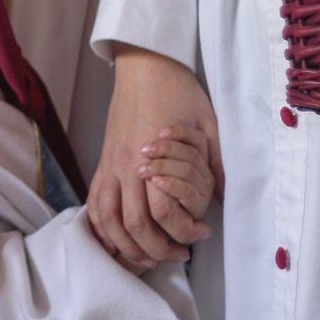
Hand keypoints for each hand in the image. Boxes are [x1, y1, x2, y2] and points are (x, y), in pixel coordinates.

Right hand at [87, 45, 221, 271]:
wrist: (145, 64)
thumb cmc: (178, 91)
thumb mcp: (208, 124)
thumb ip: (216, 163)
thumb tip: (226, 197)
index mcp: (151, 155)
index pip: (160, 211)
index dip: (182, 231)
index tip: (201, 234)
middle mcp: (124, 164)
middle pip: (131, 224)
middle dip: (153, 249)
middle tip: (177, 255)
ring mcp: (109, 163)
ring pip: (105, 218)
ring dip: (123, 244)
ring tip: (145, 255)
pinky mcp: (102, 161)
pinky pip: (94, 202)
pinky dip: (100, 226)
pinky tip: (114, 237)